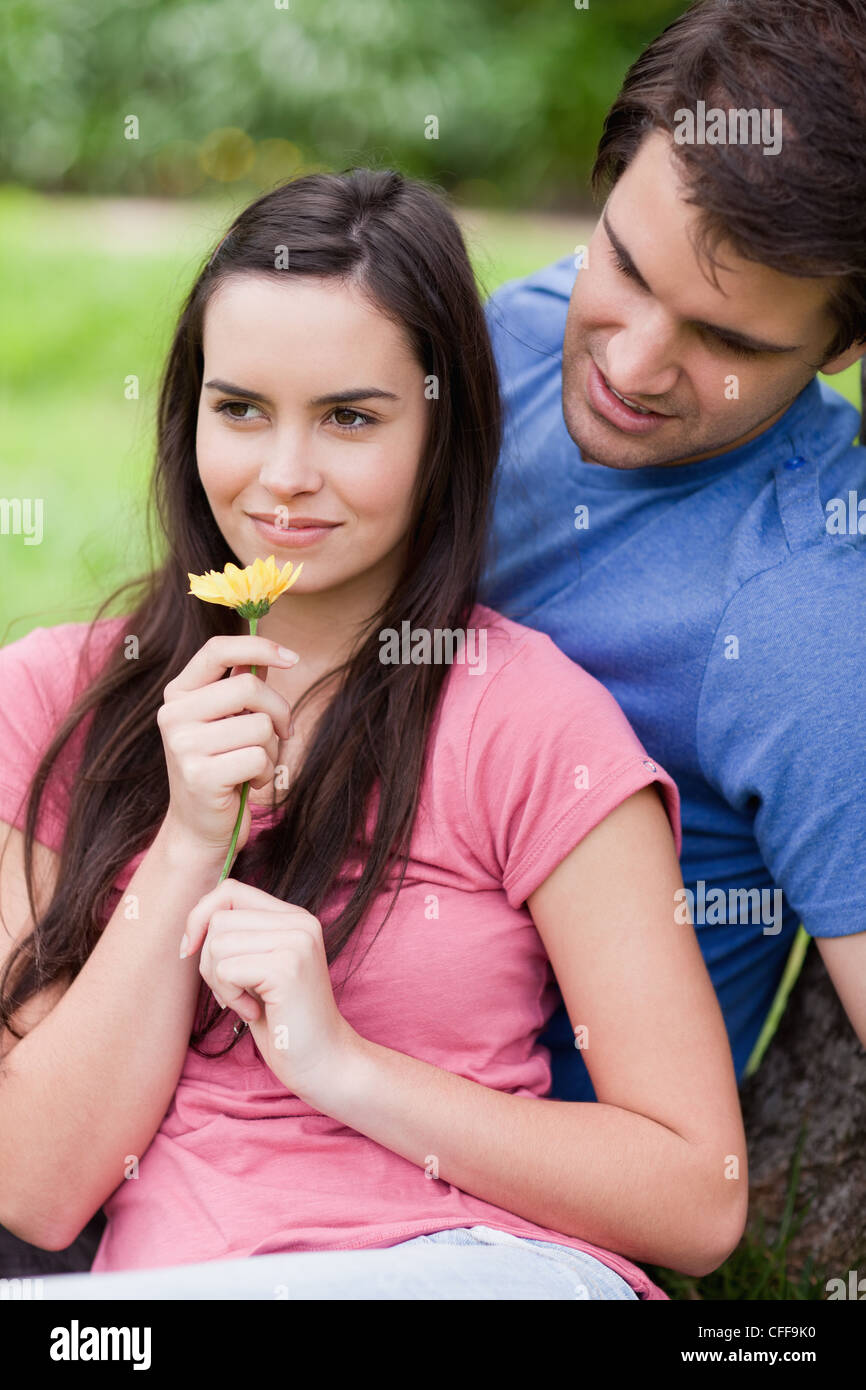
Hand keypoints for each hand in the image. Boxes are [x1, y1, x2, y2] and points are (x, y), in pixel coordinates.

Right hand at [157, 635, 297, 855]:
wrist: (199, 828)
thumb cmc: (221, 769)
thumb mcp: (226, 723)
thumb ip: (241, 689)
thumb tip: (271, 655)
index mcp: (178, 694)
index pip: (217, 650)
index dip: (258, 646)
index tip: (292, 658)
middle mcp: (173, 715)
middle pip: (249, 687)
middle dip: (279, 710)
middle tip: (282, 732)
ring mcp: (183, 745)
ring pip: (260, 726)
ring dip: (271, 749)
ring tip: (253, 765)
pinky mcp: (200, 776)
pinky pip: (259, 758)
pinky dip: (265, 773)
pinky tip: (248, 784)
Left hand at [181, 877, 359, 1101]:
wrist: (323, 1061)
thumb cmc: (284, 1021)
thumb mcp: (257, 969)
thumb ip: (239, 938)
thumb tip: (192, 924)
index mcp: (294, 917)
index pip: (230, 890)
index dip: (200, 916)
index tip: (191, 950)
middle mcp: (300, 922)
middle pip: (218, 919)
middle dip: (209, 961)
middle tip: (234, 992)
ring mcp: (296, 942)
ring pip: (217, 944)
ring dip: (219, 982)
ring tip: (246, 1003)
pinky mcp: (287, 968)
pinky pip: (225, 970)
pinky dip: (230, 996)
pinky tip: (253, 1013)